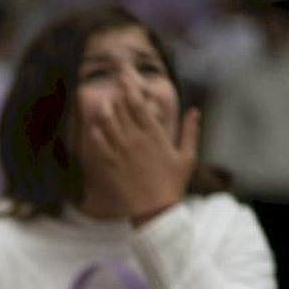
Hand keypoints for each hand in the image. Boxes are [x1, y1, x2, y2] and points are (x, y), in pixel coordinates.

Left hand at [83, 89, 199, 223]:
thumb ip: (191, 132)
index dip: (130, 88)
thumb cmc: (173, 185)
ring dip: (104, 110)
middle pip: (121, 109)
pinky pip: (98, 144)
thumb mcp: (187, 157)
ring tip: (104, 103)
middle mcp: (136, 140)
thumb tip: (194, 111)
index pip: (139, 104)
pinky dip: (95, 133)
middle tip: (113, 85)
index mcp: (155, 135)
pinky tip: (94, 127)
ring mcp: (121, 152)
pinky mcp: (110, 165)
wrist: (155, 210)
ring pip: (107, 123)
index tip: (126, 78)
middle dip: (117, 94)